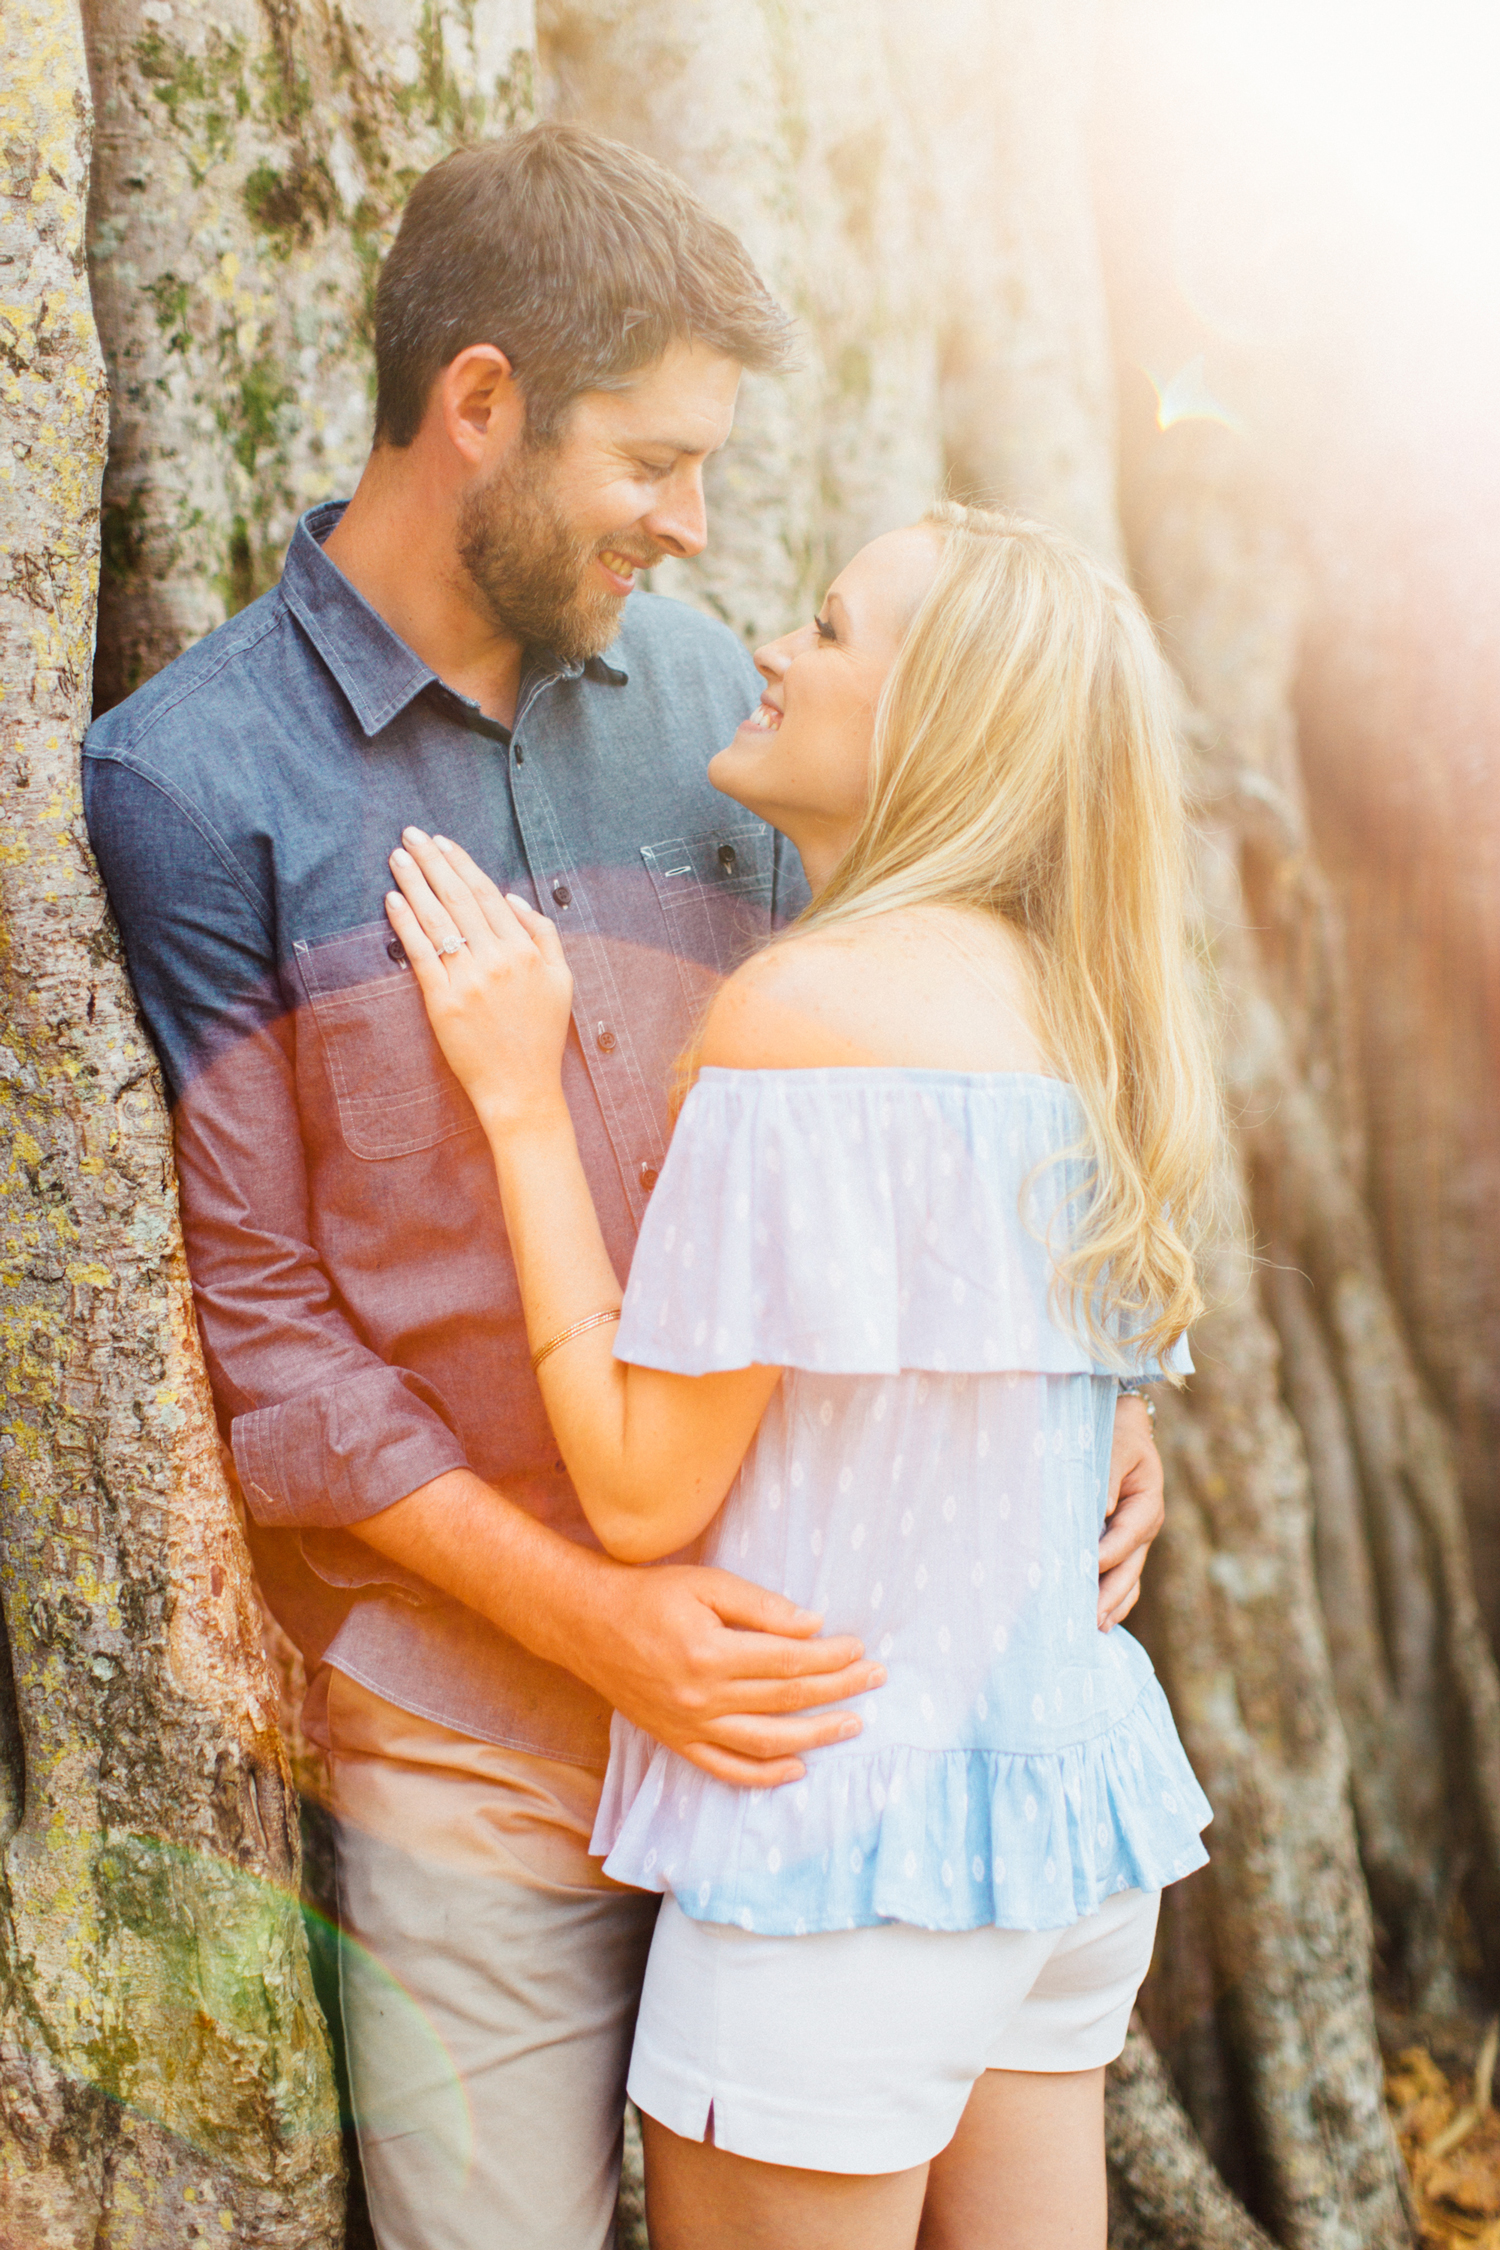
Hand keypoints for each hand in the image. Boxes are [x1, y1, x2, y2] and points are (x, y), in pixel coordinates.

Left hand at [386, 828, 572, 1130]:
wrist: (522, 1088)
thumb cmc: (541, 1037)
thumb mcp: (561, 981)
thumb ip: (544, 935)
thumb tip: (513, 898)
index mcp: (526, 951)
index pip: (488, 895)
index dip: (463, 865)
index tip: (443, 843)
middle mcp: (498, 959)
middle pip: (459, 898)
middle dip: (433, 862)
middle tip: (411, 835)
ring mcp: (469, 980)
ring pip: (437, 920)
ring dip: (415, 883)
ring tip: (398, 857)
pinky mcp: (443, 1002)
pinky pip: (421, 954)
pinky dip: (406, 923)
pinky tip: (393, 900)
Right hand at [579, 1562, 886, 1788]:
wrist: (589, 1626)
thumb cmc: (650, 1596)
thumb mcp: (706, 1583)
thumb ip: (761, 1606)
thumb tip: (813, 1626)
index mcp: (710, 1652)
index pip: (789, 1662)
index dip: (831, 1657)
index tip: (859, 1648)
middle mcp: (702, 1697)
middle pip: (786, 1700)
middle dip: (838, 1690)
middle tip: (875, 1679)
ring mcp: (689, 1726)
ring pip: (766, 1742)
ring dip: (817, 1736)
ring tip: (854, 1724)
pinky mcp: (677, 1742)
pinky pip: (727, 1769)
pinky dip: (765, 1776)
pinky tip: (798, 1768)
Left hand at [1098, 1393, 1164, 1630]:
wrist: (1121, 1426)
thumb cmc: (1114, 1433)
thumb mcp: (1114, 1448)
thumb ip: (1105, 1476)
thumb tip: (1098, 1512)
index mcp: (1146, 1505)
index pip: (1126, 1538)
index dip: (1105, 1557)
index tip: (1082, 1572)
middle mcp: (1143, 1529)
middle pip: (1129, 1570)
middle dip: (1108, 1597)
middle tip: (1087, 1622)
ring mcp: (1134, 1541)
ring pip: (1127, 1581)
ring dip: (1110, 1605)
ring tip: (1090, 1630)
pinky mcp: (1120, 1546)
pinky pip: (1119, 1578)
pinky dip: (1110, 1599)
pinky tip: (1095, 1619)